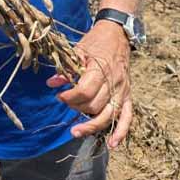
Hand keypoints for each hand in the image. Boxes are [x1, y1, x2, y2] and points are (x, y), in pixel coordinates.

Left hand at [46, 20, 132, 148]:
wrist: (117, 35)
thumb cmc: (96, 42)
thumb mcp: (78, 49)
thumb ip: (66, 67)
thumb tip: (51, 82)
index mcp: (100, 69)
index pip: (85, 91)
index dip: (69, 97)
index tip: (59, 96)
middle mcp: (113, 82)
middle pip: (95, 105)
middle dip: (77, 108)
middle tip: (67, 102)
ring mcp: (122, 90)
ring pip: (109, 115)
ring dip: (92, 126)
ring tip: (75, 132)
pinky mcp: (128, 95)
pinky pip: (128, 117)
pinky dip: (121, 132)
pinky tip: (112, 144)